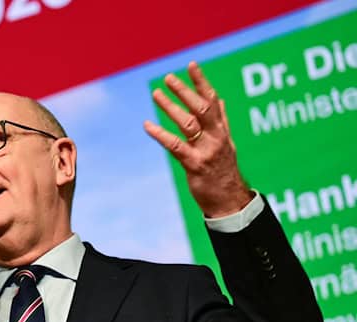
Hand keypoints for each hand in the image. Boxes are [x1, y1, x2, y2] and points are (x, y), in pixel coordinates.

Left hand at [144, 61, 253, 217]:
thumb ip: (222, 120)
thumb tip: (219, 99)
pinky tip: (147, 125)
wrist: (230, 201)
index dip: (201, 82)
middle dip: (184, 91)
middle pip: (201, 108)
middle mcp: (216, 137)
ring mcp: (206, 150)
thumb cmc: (224, 171)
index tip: (191, 65)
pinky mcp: (195, 165)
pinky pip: (176, 146)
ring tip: (155, 94)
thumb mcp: (227, 143)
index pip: (212, 100)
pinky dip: (160, 134)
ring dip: (171, 107)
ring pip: (188, 124)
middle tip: (167, 78)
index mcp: (222, 130)